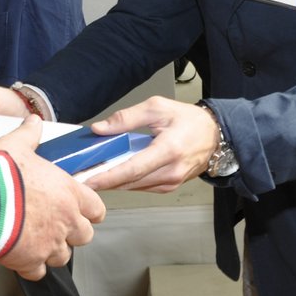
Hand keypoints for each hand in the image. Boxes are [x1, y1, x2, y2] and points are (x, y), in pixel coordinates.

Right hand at [0, 116, 104, 278]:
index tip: (79, 208)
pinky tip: (21, 256)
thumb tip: (34, 122)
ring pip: (63, 256)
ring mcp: (50, 244)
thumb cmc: (1, 174)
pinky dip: (32, 266)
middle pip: (84, 235)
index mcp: (69, 193)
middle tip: (56, 224)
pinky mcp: (31, 261)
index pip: (96, 208)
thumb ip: (29, 135)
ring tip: (37, 240)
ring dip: (52, 250)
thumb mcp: (16, 145)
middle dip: (72, 232)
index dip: (88, 209)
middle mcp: (65, 221)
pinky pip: (39, 272)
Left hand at [79, 96, 217, 191]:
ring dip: (113, 183)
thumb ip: (127, 118)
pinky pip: (142, 187)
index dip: (108, 177)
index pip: (132, 169)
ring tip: (90, 175)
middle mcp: (170, 171)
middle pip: (130, 182)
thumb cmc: (189, 120)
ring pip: (134, 187)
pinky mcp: (169, 186)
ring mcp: (171, 182)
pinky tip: (112, 175)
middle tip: (80, 177)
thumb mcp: (157, 108)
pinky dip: (126, 182)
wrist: (215, 136)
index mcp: (168, 150)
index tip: (89, 181)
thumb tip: (100, 128)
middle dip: (104, 181)